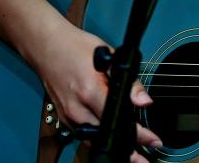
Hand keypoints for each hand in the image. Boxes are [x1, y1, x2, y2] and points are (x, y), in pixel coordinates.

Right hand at [32, 20, 161, 162]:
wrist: (46, 46)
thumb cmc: (74, 47)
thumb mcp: (109, 56)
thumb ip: (128, 82)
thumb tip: (144, 101)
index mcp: (89, 91)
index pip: (118, 120)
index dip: (138, 134)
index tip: (152, 141)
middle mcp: (76, 108)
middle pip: (106, 138)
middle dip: (128, 149)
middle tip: (145, 155)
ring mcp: (68, 115)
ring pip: (93, 141)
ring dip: (113, 147)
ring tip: (132, 154)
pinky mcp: (64, 117)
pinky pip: (84, 134)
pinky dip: (99, 138)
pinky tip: (110, 139)